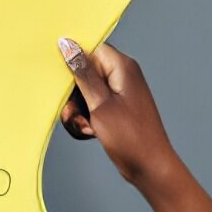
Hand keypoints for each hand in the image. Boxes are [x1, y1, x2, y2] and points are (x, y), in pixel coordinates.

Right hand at [57, 39, 182, 186]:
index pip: (89, 48)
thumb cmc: (131, 137)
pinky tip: (91, 132)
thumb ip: (82, 73)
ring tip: (86, 128)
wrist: (150, 167)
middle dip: (73, 97)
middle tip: (75, 115)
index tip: (62, 81)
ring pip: (83, 93)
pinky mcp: (114, 108)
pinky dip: (86, 120)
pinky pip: (91, 106)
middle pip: (83, 73)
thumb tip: (67, 43)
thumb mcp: (100, 104)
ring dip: (78, 112)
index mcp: (122, 66)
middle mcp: (121, 75)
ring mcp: (118, 93)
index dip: (72, 63)